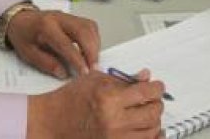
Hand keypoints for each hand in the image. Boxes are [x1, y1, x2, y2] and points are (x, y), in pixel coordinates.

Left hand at [6, 9, 99, 78]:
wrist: (19, 18)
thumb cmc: (23, 36)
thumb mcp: (28, 53)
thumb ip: (46, 63)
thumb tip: (64, 74)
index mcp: (46, 27)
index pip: (66, 43)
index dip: (77, 59)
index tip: (85, 73)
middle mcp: (59, 18)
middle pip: (83, 31)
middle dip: (92, 51)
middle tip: (94, 68)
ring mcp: (68, 15)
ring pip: (89, 26)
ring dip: (95, 45)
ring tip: (93, 62)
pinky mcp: (73, 17)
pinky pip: (89, 25)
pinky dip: (94, 38)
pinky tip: (91, 50)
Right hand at [27, 70, 163, 138]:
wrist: (52, 121)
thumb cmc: (70, 100)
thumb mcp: (96, 80)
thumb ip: (123, 79)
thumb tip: (145, 77)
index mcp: (109, 99)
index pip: (146, 93)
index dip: (157, 88)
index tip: (157, 86)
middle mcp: (114, 122)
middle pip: (152, 113)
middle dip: (157, 104)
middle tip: (153, 99)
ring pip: (150, 131)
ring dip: (153, 120)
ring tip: (146, 113)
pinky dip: (148, 137)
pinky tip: (147, 130)